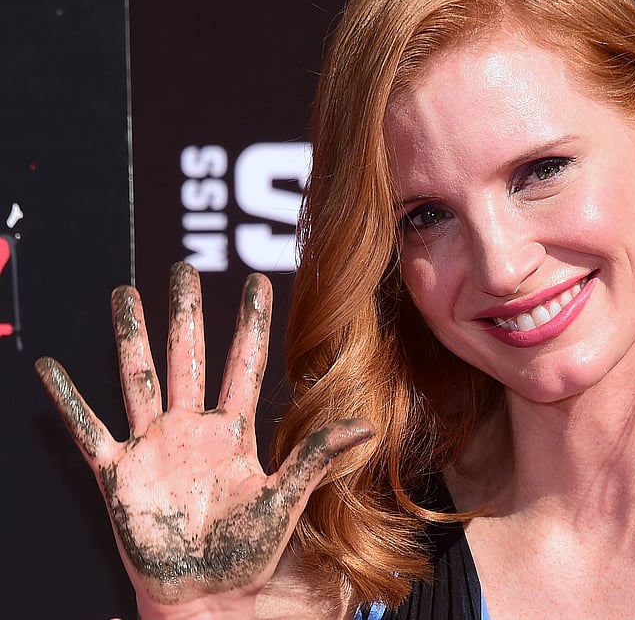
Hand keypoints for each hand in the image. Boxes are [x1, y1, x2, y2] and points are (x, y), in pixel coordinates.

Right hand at [37, 263, 373, 617]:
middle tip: (183, 266)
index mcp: (233, 432)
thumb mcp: (285, 501)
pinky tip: (52, 367)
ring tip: (124, 293)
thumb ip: (316, 457)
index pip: (244, 363)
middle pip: (187, 356)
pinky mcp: (117, 473)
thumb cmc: (246, 553)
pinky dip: (68, 400)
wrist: (204, 594)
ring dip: (130, 336)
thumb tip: (364, 424)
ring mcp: (153, 447)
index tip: (258, 280)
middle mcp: (191, 429)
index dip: (250, 323)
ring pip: (139, 377)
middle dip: (185, 311)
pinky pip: (88, 429)